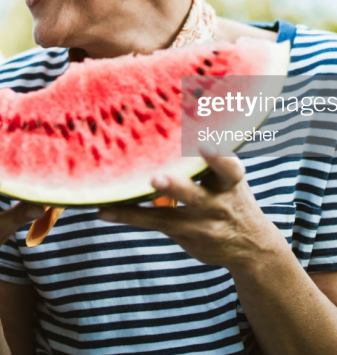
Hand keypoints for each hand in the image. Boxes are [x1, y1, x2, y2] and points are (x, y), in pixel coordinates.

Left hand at [98, 149, 282, 270]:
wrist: (251, 246)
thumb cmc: (232, 194)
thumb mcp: (231, 174)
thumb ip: (212, 153)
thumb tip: (189, 108)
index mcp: (230, 180)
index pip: (228, 168)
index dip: (217, 159)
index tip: (205, 145)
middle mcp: (217, 203)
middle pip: (195, 195)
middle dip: (176, 188)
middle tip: (156, 178)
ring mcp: (201, 223)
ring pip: (170, 215)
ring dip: (141, 208)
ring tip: (116, 200)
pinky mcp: (184, 235)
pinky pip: (153, 223)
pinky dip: (128, 216)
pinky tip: (104, 211)